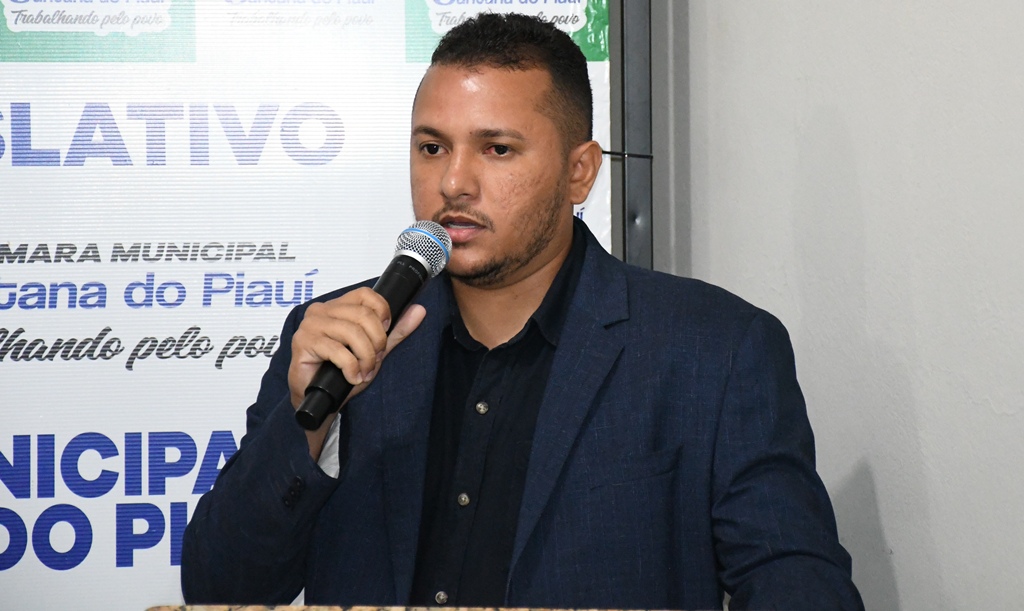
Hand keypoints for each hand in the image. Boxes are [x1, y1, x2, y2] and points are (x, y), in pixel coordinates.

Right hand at [287, 288, 425, 455]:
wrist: (318, 399)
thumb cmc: (342, 373)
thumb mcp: (374, 350)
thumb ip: (395, 331)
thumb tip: (419, 311)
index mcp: (337, 306)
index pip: (366, 294)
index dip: (382, 312)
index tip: (385, 333)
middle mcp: (321, 310)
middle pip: (362, 314)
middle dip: (377, 341)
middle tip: (375, 360)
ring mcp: (310, 325)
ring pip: (351, 332)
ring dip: (365, 357)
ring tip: (364, 372)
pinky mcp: (303, 343)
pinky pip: (337, 351)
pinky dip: (351, 367)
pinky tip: (352, 377)